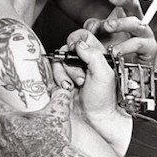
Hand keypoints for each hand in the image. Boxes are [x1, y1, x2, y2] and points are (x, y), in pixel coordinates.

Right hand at [52, 31, 133, 156]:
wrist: (94, 120)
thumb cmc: (104, 101)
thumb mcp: (104, 74)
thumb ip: (93, 54)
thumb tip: (79, 43)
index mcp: (96, 56)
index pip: (83, 36)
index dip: (77, 40)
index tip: (76, 49)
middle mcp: (82, 62)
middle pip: (67, 49)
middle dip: (71, 64)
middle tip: (81, 77)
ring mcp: (70, 72)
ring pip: (58, 61)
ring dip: (64, 74)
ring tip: (75, 86)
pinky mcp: (60, 81)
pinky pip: (52, 73)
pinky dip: (58, 80)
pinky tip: (66, 89)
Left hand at [84, 0, 156, 65]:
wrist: (129, 72)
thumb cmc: (116, 50)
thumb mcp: (102, 36)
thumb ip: (94, 27)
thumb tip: (89, 26)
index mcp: (127, 15)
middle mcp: (138, 22)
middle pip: (134, 5)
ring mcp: (145, 34)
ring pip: (136, 23)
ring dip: (121, 23)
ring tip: (108, 26)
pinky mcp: (149, 48)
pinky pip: (138, 44)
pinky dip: (125, 47)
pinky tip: (115, 50)